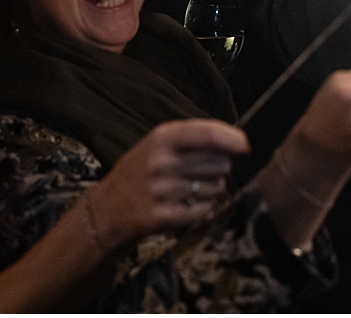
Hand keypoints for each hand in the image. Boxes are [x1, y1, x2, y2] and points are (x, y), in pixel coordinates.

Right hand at [90, 118, 248, 247]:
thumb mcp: (156, 145)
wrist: (105, 211)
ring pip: (215, 187)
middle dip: (220, 167)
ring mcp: (162, 191)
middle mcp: (161, 162)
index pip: (207, 134)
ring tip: (191, 188)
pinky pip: (204, 209)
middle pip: (218, 163)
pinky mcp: (163, 217)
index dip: (232, 139)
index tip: (245, 145)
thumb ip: (192, 139)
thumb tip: (237, 143)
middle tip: (204, 171)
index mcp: (161, 138)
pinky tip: (186, 204)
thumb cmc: (138, 172)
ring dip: (212, 188)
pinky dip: (202, 207)